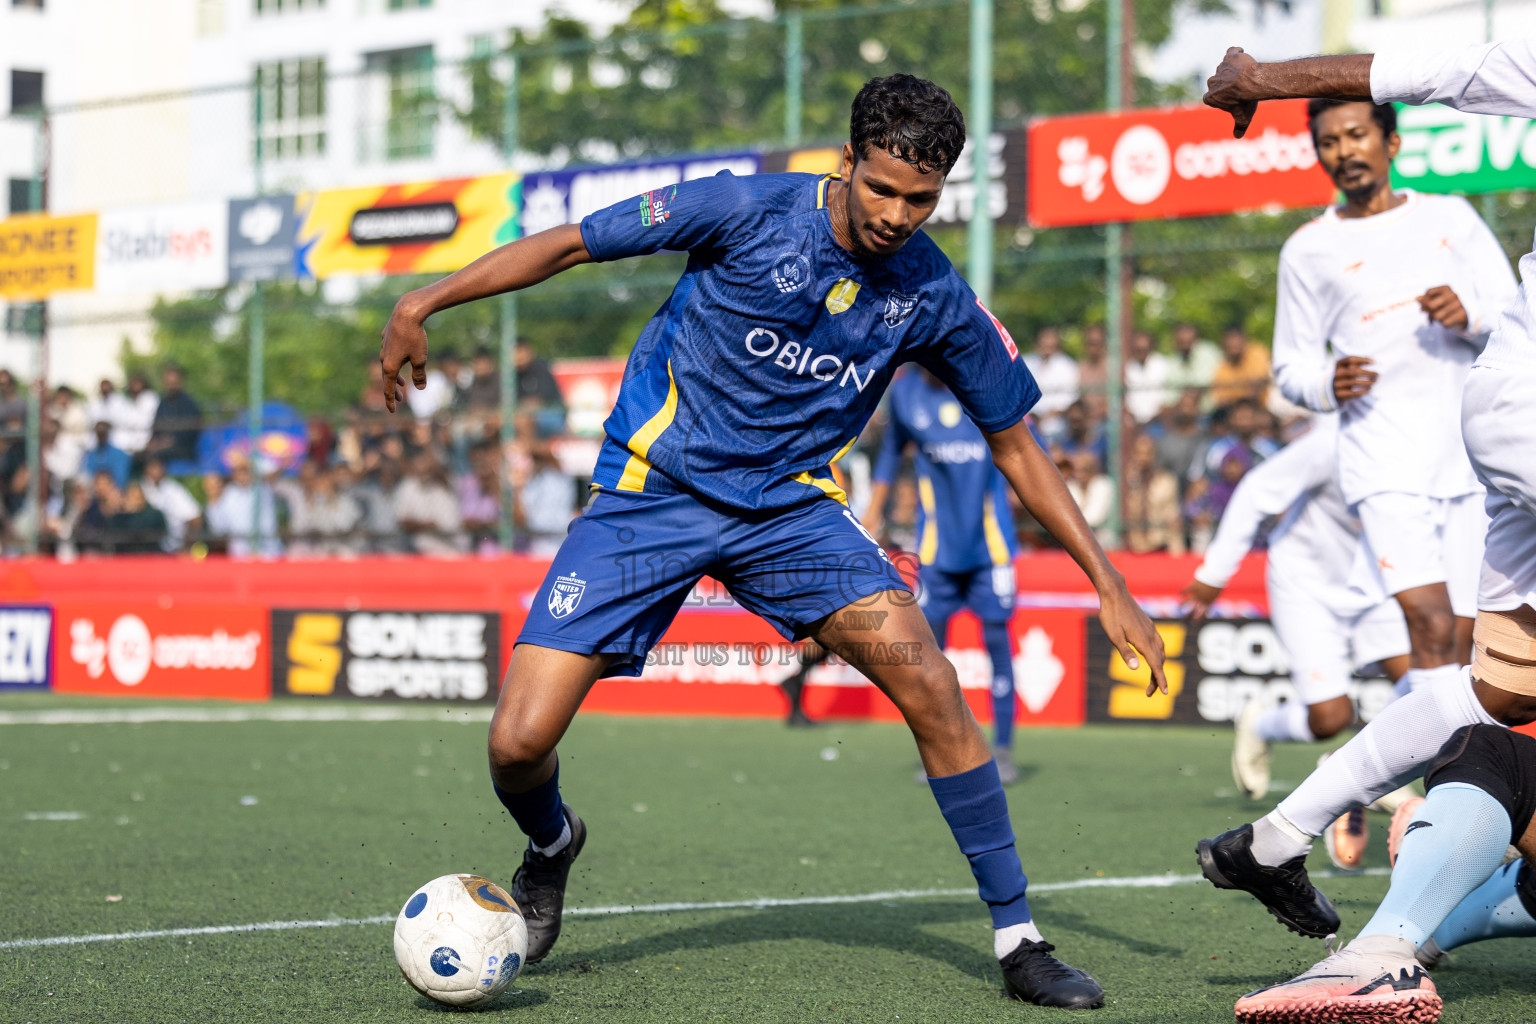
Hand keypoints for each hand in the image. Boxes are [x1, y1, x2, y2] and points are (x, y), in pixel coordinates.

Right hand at [379, 296, 429, 413]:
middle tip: (400, 400)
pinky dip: (394, 360)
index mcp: (389, 366)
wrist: (406, 312)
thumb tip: (420, 387)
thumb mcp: (420, 359)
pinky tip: (400, 358)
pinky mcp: (387, 337)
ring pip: (388, 364)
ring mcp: (384, 346)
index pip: (388, 388)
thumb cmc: (414, 337)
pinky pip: (390, 352)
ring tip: (402, 383)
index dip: (390, 401)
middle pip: (387, 378)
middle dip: (393, 390)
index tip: (392, 411)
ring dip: (394, 376)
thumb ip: (419, 375)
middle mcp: (384, 357)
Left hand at [1097, 580, 1168, 696]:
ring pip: (1161, 652)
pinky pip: (1159, 644)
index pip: (1156, 666)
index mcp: (1143, 641)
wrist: (1115, 593)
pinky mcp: (1148, 625)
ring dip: (1159, 667)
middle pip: (1160, 662)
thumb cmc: (1110, 614)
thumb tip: (1137, 669)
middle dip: (1158, 678)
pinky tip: (1153, 656)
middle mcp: (1151, 636)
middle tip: (1149, 692)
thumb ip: (1126, 652)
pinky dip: (1159, 655)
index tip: (1165, 692)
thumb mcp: (1114, 636)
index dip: (1161, 680)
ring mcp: (1151, 630)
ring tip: (1153, 678)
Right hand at [1181, 579, 1221, 621]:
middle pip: (1194, 610)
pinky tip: (1179, 596)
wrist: (1216, 574)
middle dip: (1189, 615)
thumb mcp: (1216, 593)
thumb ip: (1211, 598)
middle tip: (1184, 619)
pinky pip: (1185, 591)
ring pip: (1187, 602)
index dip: (1198, 619)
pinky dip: (1182, 594)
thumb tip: (1206, 602)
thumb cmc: (1218, 582)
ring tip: (1179, 607)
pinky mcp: (1192, 586)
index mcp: (1209, 602)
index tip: (1194, 622)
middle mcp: (1202, 599)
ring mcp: (1197, 593)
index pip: (1203, 614)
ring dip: (1182, 605)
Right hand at [1204, 47, 1260, 138]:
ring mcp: (1221, 68)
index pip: (1211, 98)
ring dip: (1232, 70)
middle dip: (1225, 85)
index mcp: (1210, 97)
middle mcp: (1212, 81)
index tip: (1230, 99)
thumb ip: (1239, 126)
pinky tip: (1243, 54)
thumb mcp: (1242, 117)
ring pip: (1224, 68)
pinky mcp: (1230, 57)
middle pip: (1216, 83)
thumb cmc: (1245, 101)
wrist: (1252, 82)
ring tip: (1245, 73)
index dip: (1221, 99)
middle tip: (1239, 88)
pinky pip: (1231, 52)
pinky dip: (1236, 53)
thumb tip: (1238, 136)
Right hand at [1332, 355, 1376, 402]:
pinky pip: (1353, 393)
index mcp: (1338, 365)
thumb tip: (1373, 361)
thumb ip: (1357, 364)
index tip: (1373, 362)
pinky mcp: (1339, 394)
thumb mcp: (1346, 367)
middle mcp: (1336, 374)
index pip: (1351, 359)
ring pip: (1354, 382)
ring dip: (1367, 382)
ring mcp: (1337, 384)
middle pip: (1354, 371)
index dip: (1363, 359)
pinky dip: (1363, 391)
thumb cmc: (1344, 376)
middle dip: (1368, 373)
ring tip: (1374, 382)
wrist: (1330, 390)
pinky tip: (1369, 389)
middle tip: (1378, 375)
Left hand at [1417, 285, 1468, 330]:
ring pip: (1437, 316)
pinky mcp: (1462, 315)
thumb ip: (1425, 300)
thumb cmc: (1444, 306)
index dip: (1423, 302)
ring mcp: (1459, 304)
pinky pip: (1445, 323)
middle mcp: (1453, 294)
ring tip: (1439, 319)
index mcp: (1446, 288)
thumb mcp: (1434, 301)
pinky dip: (1444, 324)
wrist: (1463, 315)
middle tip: (1429, 316)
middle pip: (1431, 305)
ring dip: (1435, 320)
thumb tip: (1417, 298)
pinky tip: (1447, 322)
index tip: (1423, 308)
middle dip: (1428, 312)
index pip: (1429, 292)